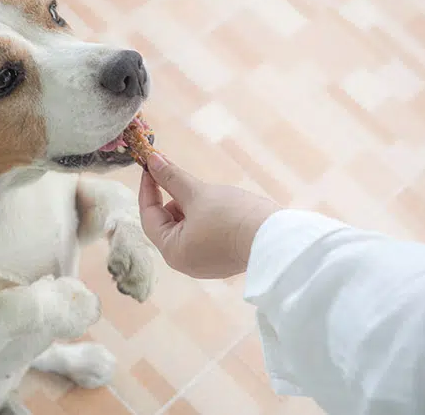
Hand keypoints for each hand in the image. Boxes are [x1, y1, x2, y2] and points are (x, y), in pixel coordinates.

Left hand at [138, 153, 279, 278]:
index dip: (148, 188)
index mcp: (172, 252)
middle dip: (172, 198)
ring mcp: (204, 263)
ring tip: (208, 195)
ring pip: (185, 229)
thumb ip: (171, 177)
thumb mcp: (198, 193)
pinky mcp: (221, 259)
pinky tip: (220, 207)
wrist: (277, 238)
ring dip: (190, 207)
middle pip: (166, 224)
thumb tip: (151, 160)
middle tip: (182, 178)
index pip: (148, 216)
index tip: (150, 166)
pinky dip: (204, 219)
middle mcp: (185, 262)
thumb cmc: (233, 217)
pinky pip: (202, 235)